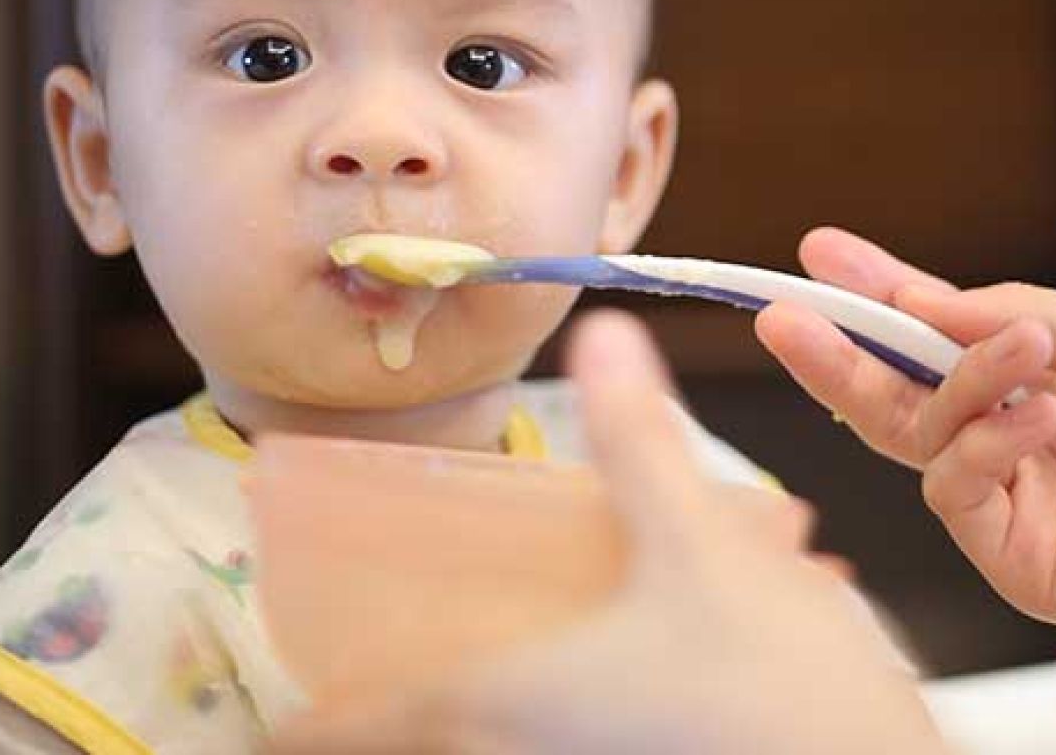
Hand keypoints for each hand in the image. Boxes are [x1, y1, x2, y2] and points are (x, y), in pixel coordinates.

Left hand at [272, 308, 945, 754]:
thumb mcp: (697, 542)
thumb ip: (639, 442)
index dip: (315, 726)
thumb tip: (605, 342)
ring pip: (507, 743)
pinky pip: (574, 744)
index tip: (276, 724)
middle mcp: (537, 751)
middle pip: (435, 742)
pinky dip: (560, 714)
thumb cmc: (778, 690)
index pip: (375, 726)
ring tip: (498, 660)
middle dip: (400, 712)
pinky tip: (614, 666)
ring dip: (483, 712)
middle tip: (380, 673)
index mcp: (516, 697)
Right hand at [756, 228, 1055, 718]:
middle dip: (835, 352)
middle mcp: (1004, 438)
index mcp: (1028, 378)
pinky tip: (1040, 418)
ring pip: (920, 438)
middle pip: (892, 397)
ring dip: (956, 385)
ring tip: (1022, 355)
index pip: (928, 338)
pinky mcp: (1014, 557)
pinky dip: (983, 444)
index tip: (818, 254)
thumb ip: (1006, 319)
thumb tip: (918, 301)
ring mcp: (1006, 501)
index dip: (872, 296)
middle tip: (782, 314)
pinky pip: (955, 491)